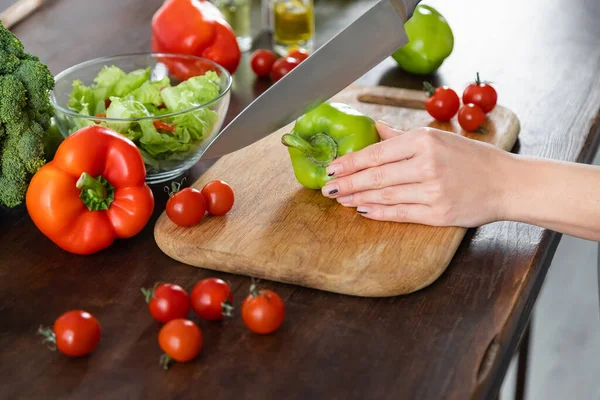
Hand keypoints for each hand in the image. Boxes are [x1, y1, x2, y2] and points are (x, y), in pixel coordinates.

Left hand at [321, 122, 513, 226]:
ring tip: (341, 199)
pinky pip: (400, 214)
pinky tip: (363, 210)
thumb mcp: (438, 138)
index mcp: (424, 140)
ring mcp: (432, 191)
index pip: (376, 153)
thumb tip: (376, 129)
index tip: (331, 169)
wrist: (507, 183)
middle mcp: (427, 165)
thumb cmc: (472, 158)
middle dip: (347, 183)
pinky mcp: (438, 214)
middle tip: (328, 188)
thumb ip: (403, 136)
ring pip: (384, 196)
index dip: (350, 163)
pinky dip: (378, 212)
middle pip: (375, 177)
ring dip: (358, 199)